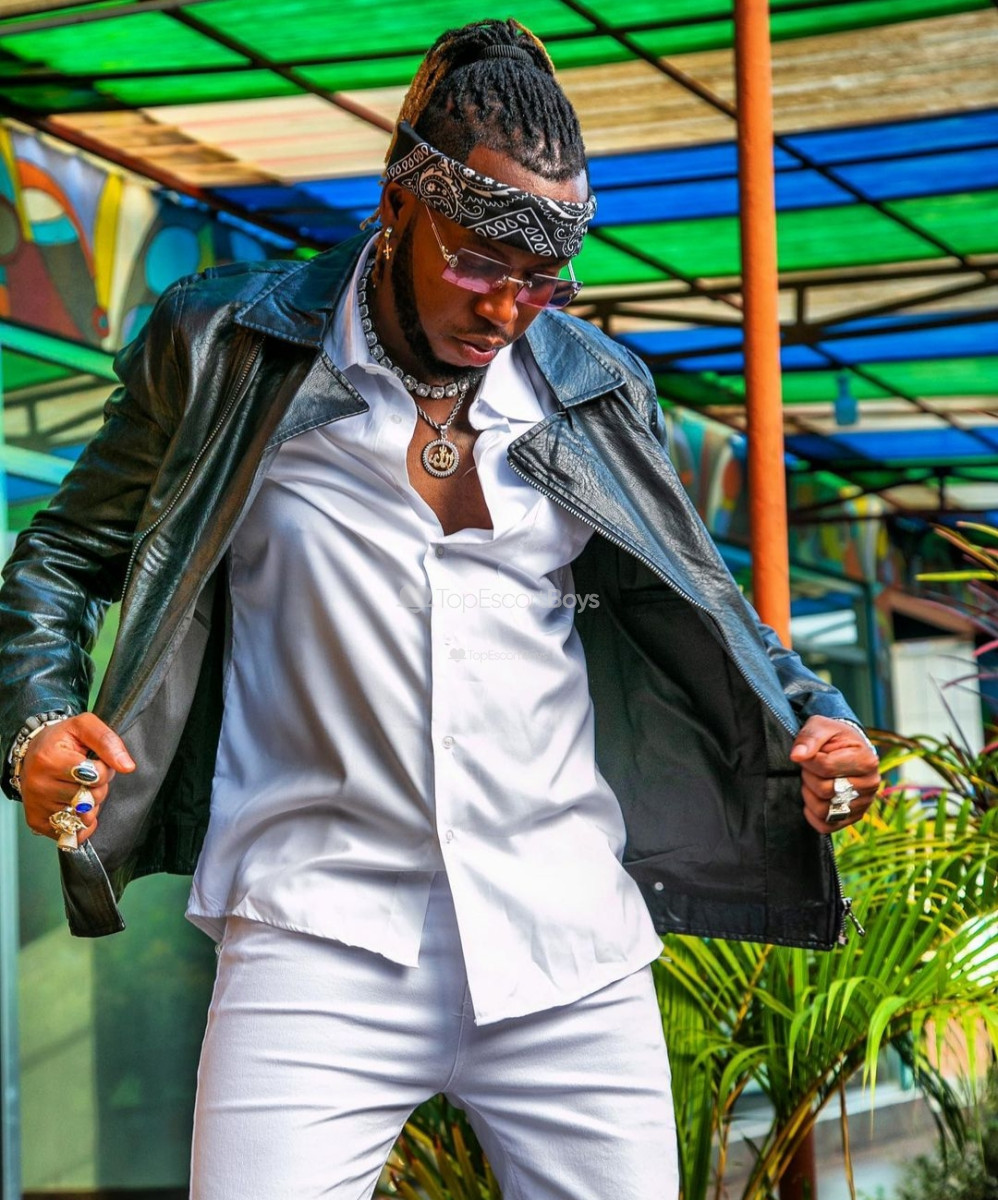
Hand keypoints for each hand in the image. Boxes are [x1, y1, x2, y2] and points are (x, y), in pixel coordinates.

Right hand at [19, 713, 134, 846]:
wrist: (32, 752)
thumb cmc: (61, 739)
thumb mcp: (85, 725)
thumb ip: (108, 741)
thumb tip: (127, 766)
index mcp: (49, 759)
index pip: (96, 775)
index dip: (104, 769)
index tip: (94, 761)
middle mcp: (39, 785)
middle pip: (90, 797)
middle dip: (98, 787)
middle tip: (86, 776)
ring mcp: (37, 805)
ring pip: (83, 816)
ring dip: (90, 805)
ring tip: (78, 788)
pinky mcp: (37, 822)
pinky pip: (72, 833)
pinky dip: (81, 822)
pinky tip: (76, 807)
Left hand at [789, 715, 879, 833]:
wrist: (845, 749)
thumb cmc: (833, 737)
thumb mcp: (820, 726)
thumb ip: (809, 737)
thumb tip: (797, 756)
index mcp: (866, 760)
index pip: (826, 767)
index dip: (808, 760)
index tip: (808, 753)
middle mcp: (870, 784)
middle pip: (824, 790)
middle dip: (808, 776)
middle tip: (811, 768)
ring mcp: (863, 804)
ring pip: (823, 810)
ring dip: (809, 794)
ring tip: (813, 780)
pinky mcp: (853, 818)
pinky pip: (825, 826)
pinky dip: (812, 814)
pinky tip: (812, 797)